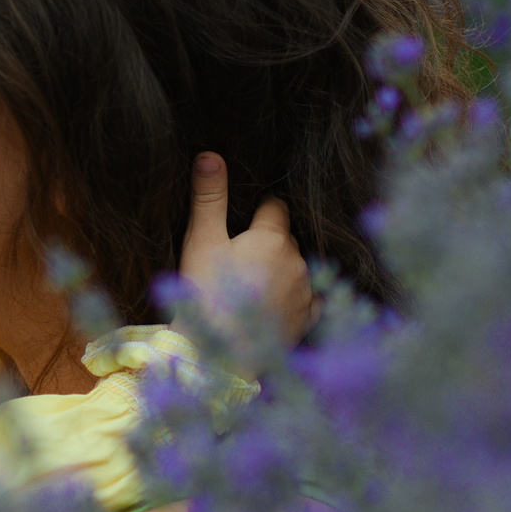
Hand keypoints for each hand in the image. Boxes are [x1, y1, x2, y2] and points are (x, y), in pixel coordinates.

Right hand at [178, 153, 317, 351]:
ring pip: (298, 268)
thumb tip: (210, 154)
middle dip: (268, 243)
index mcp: (273, 238)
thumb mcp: (201, 241)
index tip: (239, 227)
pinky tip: (277, 305)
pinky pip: (309, 300)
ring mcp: (307, 293)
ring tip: (254, 286)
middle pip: (286, 239)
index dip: (256, 212)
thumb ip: (209, 198)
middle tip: (239, 261)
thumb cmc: (204, 294)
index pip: (275, 207)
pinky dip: (296, 298)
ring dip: (283, 270)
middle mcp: (299, 261)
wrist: (216, 357)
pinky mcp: (307, 321)